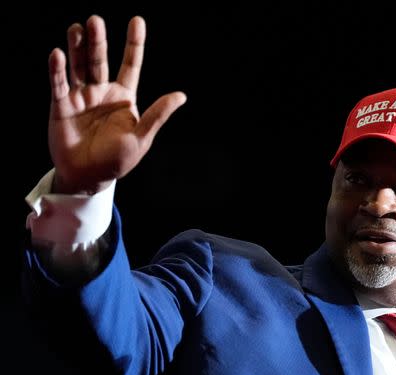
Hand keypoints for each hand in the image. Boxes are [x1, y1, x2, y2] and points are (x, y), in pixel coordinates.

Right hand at [48, 15, 186, 193]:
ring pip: (79, 66)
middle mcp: (102, 91)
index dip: (134, 44)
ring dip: (77, 47)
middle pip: (100, 60)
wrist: (89, 177)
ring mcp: (81, 96)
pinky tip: (58, 54)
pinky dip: (58, 70)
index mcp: (124, 97)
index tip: (137, 21)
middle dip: (99, 41)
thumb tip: (181, 96)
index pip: (131, 64)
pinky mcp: (62, 106)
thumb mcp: (141, 137)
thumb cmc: (118, 160)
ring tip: (78, 27)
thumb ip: (158, 115)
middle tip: (96, 20)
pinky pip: (59, 84)